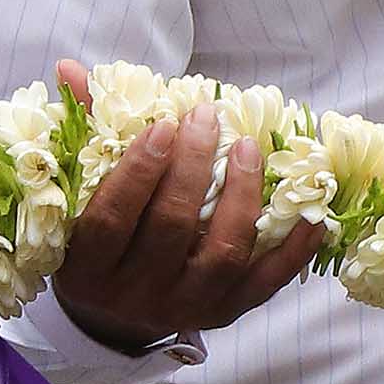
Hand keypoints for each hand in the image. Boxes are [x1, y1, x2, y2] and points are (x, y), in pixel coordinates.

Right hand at [46, 59, 321, 352]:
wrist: (115, 316)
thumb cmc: (98, 240)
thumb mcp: (79, 196)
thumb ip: (86, 133)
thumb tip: (72, 68)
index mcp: (86, 268)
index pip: (112, 218)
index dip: (139, 170)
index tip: (165, 124)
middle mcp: (132, 295)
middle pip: (171, 228)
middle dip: (194, 167)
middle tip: (209, 118)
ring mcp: (184, 307)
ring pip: (222, 253)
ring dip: (242, 196)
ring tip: (249, 148)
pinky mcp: (226, 313)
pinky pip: (266, 283)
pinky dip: (293, 249)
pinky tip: (311, 213)